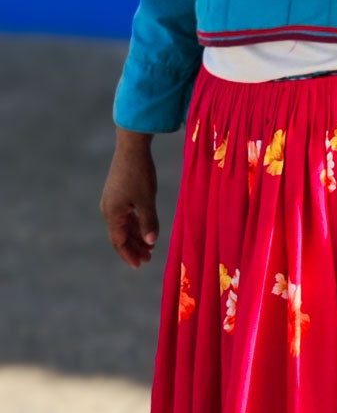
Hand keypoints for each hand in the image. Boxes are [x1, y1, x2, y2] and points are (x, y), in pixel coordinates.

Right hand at [101, 131, 158, 268]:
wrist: (132, 147)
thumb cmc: (139, 173)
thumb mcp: (147, 200)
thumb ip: (148, 222)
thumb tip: (151, 242)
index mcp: (112, 213)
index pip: (119, 242)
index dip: (129, 254)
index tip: (140, 265)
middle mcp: (109, 209)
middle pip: (120, 235)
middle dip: (134, 247)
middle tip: (148, 258)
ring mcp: (112, 200)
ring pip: (124, 224)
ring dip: (135, 235)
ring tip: (149, 245)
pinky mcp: (118, 192)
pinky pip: (125, 214)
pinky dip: (135, 223)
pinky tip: (145, 226)